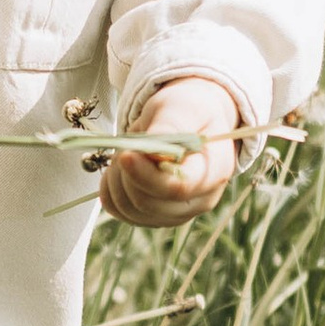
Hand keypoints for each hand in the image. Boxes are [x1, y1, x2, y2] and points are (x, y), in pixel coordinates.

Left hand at [102, 76, 241, 227]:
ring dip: (117, 178)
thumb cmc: (188, 112)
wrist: (189, 122)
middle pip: (148, 202)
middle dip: (127, 171)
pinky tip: (120, 169)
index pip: (178, 188)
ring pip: (130, 209)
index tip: (126, 155)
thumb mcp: (181, 108)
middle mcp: (199, 200)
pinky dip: (110, 189)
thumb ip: (169, 127)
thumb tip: (151, 153)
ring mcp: (176, 214)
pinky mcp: (154, 217)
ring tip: (128, 152)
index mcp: (214, 171)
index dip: (146, 176)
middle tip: (129, 144)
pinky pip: (120, 211)